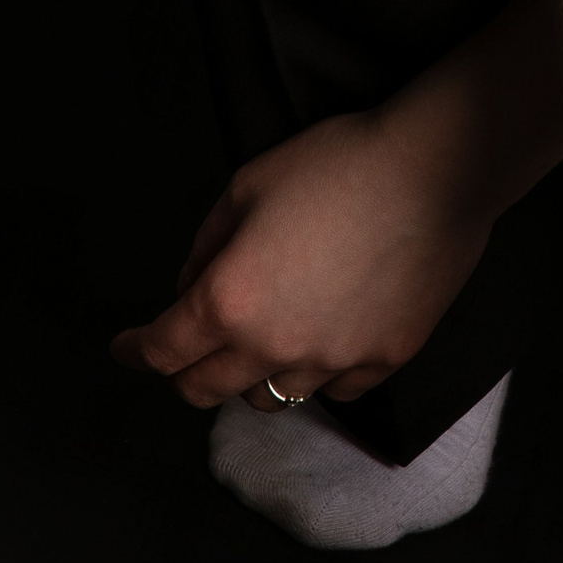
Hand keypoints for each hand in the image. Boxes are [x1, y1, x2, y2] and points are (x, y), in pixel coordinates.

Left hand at [110, 108, 492, 408]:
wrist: (437, 168)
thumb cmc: (339, 163)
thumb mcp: (248, 183)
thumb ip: (207, 243)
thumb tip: (193, 286)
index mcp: (230, 301)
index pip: (162, 350)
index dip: (134, 350)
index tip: (124, 348)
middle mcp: (273, 347)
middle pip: (204, 391)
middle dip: (182, 373)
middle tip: (185, 348)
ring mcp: (331, 362)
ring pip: (268, 399)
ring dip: (251, 376)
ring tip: (262, 342)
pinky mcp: (382, 361)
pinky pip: (332, 389)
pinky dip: (315, 372)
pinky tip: (322, 337)